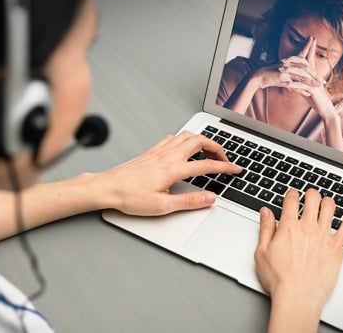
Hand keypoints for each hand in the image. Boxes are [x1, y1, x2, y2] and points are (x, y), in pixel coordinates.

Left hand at [87, 131, 241, 215]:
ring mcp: (159, 151)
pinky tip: (184, 149)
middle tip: (224, 159)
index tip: (235, 169)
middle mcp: (167, 156)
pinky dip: (185, 139)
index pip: (207, 164)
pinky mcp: (151, 151)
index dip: (225, 167)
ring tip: (209, 152)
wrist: (106, 188)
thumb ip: (189, 202)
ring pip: (187, 135)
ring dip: (202, 140)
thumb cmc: (129, 197)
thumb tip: (210, 198)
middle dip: (217, 147)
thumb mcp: (162, 206)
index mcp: (173, 169)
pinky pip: (173, 137)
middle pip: (200, 141)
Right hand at [254, 37, 325, 91]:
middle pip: (305, 68)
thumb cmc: (269, 74)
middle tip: (323, 81)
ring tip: (319, 87)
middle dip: (315, 75)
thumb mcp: (281, 70)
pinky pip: (295, 83)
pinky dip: (302, 88)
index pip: (302, 55)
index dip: (308, 49)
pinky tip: (308, 92)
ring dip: (311, 82)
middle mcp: (289, 64)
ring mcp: (286, 70)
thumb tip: (295, 72)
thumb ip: (289, 70)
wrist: (258, 76)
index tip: (314, 42)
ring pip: (302, 75)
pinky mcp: (283, 77)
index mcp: (289, 61)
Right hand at [255, 189, 342, 330]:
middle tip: (310, 195)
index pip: (292, 199)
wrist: (297, 296)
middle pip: (313, 198)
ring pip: (330, 208)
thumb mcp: (262, 252)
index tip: (292, 195)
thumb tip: (265, 212)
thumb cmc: (280, 279)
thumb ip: (265, 229)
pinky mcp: (336, 248)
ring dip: (328, 201)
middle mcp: (308, 228)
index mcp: (289, 227)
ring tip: (326, 202)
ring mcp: (324, 236)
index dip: (292, 193)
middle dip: (311, 193)